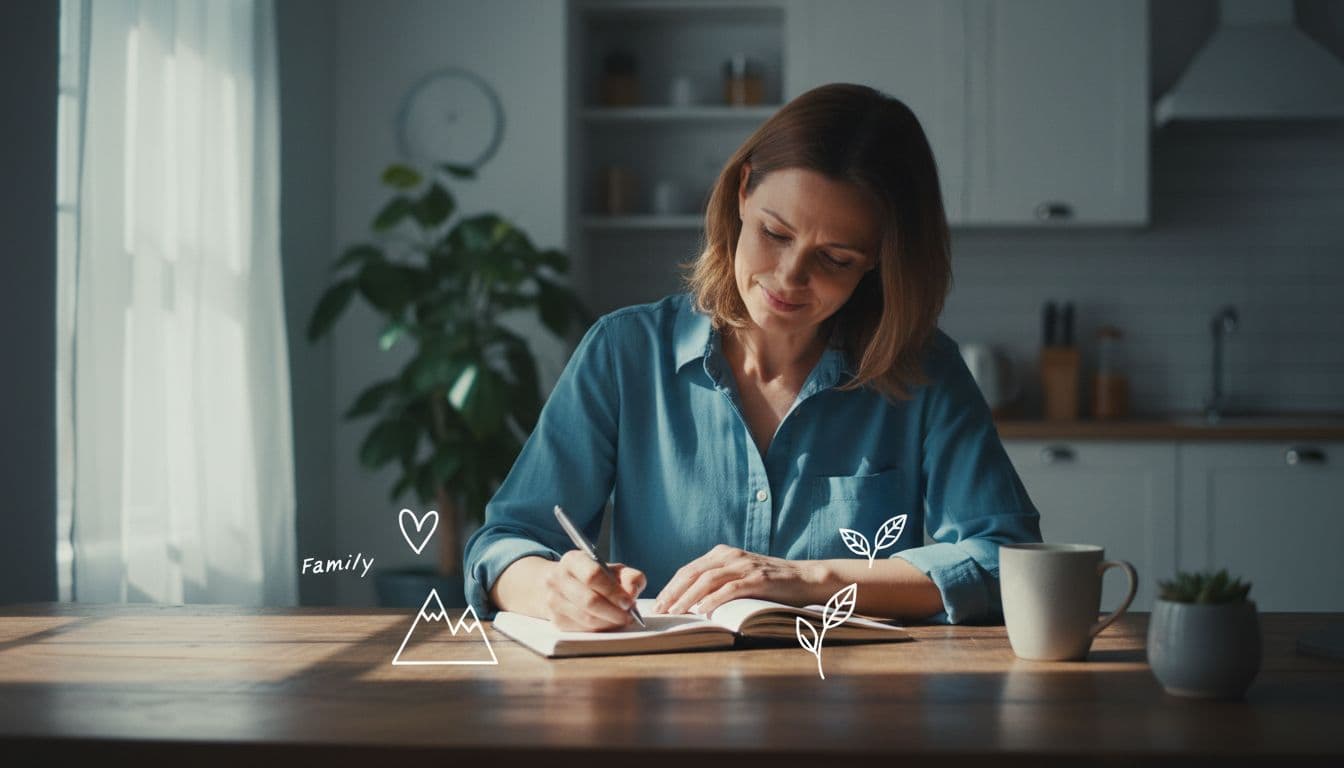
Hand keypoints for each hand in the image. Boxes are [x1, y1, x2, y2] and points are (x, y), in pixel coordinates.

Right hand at [543, 549, 645, 631]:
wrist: (561, 585)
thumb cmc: (593, 577)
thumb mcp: (613, 570)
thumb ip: (630, 577)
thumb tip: (632, 593)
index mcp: (573, 560)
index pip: (592, 575)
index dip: (613, 591)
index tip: (629, 602)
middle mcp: (558, 579)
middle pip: (589, 600)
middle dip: (614, 612)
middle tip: (629, 616)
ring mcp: (553, 601)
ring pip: (586, 618)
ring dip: (609, 622)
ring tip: (622, 619)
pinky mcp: (556, 620)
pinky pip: (582, 630)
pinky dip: (600, 629)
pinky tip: (608, 623)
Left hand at [653, 544, 824, 615]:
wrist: (804, 578)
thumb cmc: (770, 583)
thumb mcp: (739, 576)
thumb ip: (718, 583)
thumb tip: (690, 603)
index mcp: (722, 554)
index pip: (688, 570)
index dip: (671, 587)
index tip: (658, 603)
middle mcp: (730, 556)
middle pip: (692, 573)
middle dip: (673, 592)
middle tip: (660, 610)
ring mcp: (744, 565)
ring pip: (707, 580)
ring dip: (688, 597)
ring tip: (676, 613)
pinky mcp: (758, 579)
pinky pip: (730, 588)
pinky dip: (714, 600)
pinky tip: (703, 611)